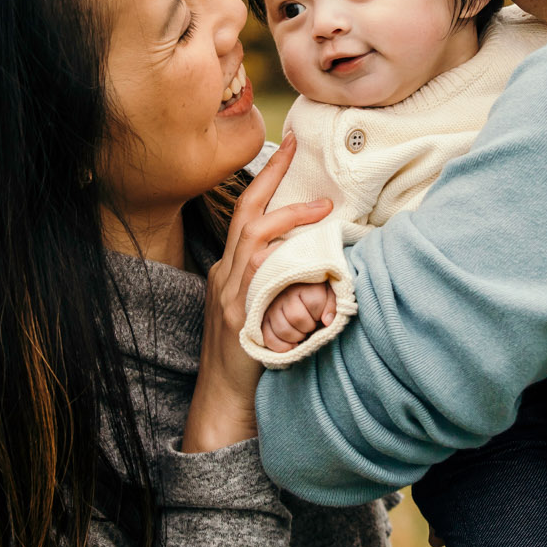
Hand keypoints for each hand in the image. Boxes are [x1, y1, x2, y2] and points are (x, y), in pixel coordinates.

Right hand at [183, 133, 332, 453]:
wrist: (224, 401)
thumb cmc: (250, 357)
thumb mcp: (263, 310)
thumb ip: (282, 282)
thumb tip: (321, 261)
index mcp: (229, 270)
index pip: (247, 213)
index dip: (266, 178)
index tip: (288, 146)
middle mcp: (225, 275)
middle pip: (245, 212)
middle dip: (270, 175)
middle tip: (296, 145)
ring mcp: (229, 293)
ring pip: (253, 237)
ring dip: (288, 216)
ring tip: (322, 206)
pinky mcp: (240, 314)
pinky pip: (260, 275)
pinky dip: (284, 257)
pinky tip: (309, 249)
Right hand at [260, 282, 335, 352]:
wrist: (293, 290)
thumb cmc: (316, 295)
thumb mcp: (329, 294)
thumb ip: (333, 305)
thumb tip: (327, 321)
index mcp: (303, 286)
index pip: (314, 303)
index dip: (320, 314)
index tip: (320, 314)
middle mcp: (284, 295)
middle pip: (297, 318)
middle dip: (308, 327)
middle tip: (310, 326)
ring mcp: (271, 308)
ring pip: (283, 330)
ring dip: (296, 338)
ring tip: (301, 333)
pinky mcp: (262, 321)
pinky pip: (268, 339)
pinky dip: (281, 347)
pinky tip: (291, 345)